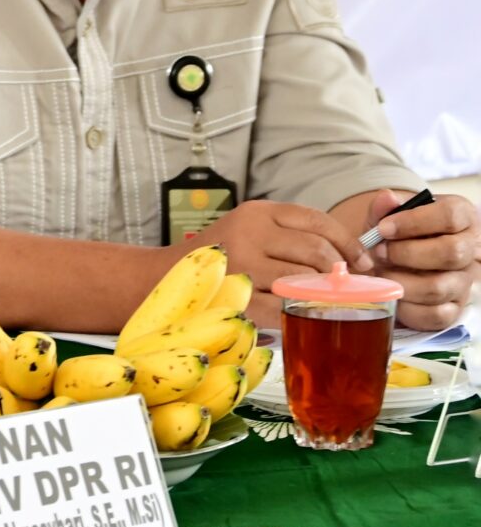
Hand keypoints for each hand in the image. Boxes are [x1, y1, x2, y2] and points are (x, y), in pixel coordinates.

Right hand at [191, 200, 374, 302]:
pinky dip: (296, 313)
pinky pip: (281, 306)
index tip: (363, 262)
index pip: (318, 221)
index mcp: (258, 212)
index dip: (349, 243)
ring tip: (324, 300)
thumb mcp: (252, 230)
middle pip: (316, 251)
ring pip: (303, 280)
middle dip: (338, 272)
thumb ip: (291, 236)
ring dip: (320, 294)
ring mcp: (241, 263)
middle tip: (347, 286)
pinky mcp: (235, 293)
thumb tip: (350, 258)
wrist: (164, 275)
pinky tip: (300, 314)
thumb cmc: (221, 257)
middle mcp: (250, 232)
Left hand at [366, 190, 477, 331]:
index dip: (414, 222)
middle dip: (406, 254)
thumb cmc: (396, 234)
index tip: (383, 228)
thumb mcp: (388, 216)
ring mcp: (464, 282)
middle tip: (379, 252)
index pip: (450, 216)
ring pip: (440, 287)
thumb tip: (386, 198)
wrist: (396, 258)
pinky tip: (390, 295)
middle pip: (451, 253)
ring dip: (401, 282)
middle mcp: (470, 250)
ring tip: (381, 274)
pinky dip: (406, 308)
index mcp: (461, 218)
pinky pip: (435, 316)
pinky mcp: (454, 309)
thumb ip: (384, 207)